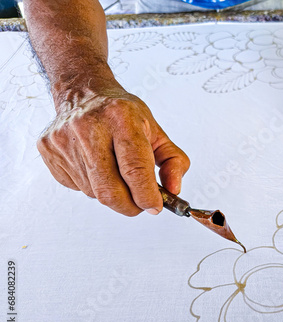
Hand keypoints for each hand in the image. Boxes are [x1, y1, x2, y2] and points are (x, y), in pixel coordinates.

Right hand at [37, 87, 189, 215]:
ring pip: (94, 192)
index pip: (135, 169)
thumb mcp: (155, 131)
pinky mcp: (49, 150)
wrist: (83, 92)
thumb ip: (173, 161)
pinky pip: (77, 187)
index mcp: (121, 117)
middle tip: (140, 204)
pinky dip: (93, 187)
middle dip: (130, 205)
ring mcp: (64, 139)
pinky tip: (96, 166)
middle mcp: (89, 126)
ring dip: (112, 195)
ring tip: (116, 173)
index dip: (146, 195)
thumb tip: (173, 190)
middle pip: (110, 189)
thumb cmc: (123, 114)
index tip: (155, 206)